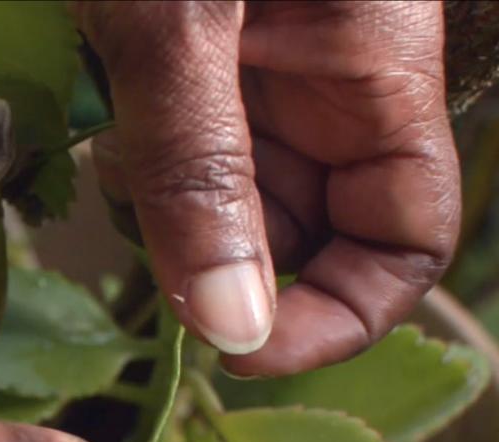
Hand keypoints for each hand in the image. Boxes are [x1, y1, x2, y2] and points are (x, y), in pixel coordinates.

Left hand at [76, 0, 459, 374]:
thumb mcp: (179, 22)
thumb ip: (199, 160)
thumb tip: (229, 327)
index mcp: (377, 68)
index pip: (404, 242)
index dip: (336, 317)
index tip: (236, 352)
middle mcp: (326, 88)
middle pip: (296, 236)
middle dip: (214, 258)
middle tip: (143, 221)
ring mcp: (254, 80)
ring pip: (219, 207)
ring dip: (158, 210)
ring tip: (113, 141)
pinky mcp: (184, 67)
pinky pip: (167, 159)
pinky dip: (127, 166)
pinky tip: (93, 122)